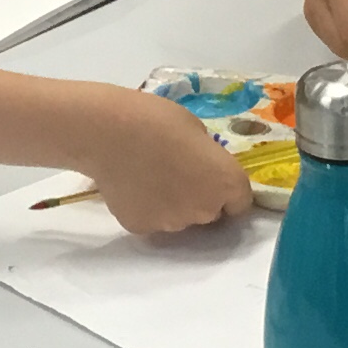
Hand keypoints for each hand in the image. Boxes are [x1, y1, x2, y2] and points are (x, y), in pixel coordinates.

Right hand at [74, 87, 251, 234]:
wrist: (107, 132)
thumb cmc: (156, 119)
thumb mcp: (196, 130)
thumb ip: (206, 157)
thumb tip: (199, 167)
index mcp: (227, 183)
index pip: (240, 202)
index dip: (225, 190)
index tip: (210, 177)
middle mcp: (206, 210)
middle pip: (210, 212)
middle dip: (199, 196)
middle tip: (176, 172)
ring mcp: (173, 224)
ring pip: (179, 218)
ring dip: (172, 203)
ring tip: (148, 176)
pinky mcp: (143, 228)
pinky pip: (151, 220)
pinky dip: (145, 207)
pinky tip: (131, 185)